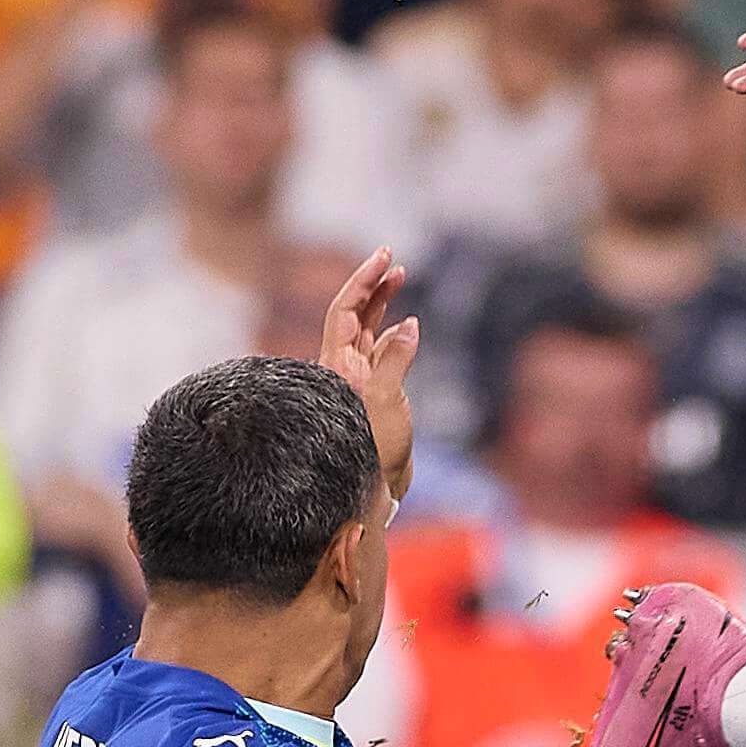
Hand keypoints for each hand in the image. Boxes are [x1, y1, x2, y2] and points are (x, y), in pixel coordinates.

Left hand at [318, 249, 420, 500]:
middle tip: (391, 259)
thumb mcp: (386, 398)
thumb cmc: (371, 448)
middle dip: (373, 286)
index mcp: (336, 364)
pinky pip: (381, 355)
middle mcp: (342, 368)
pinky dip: (394, 336)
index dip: (363, 280)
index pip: (345, 309)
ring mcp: (358, 380)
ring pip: (367, 332)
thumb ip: (396, 358)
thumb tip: (409, 324)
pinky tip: (407, 327)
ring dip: (383, 305)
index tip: (384, 256)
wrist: (370, 490)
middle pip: (354, 315)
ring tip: (399, 279)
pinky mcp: (374, 394)